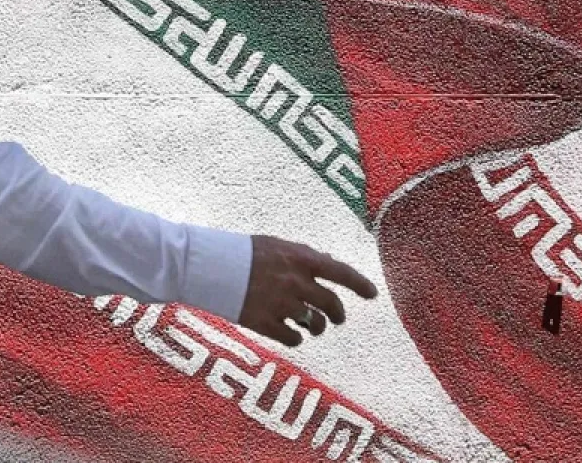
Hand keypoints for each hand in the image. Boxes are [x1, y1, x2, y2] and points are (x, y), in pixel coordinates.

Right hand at [237, 234, 377, 346]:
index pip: (341, 272)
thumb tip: (329, 261)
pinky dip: (297, 337)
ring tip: (312, 327)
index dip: (360, 284)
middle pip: (331, 304)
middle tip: (337, 318)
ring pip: (315, 323)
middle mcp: (295, 282)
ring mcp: (281, 304)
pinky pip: (293, 338)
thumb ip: (304, 254)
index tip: (373, 294)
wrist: (208, 266)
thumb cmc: (242, 251)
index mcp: (299, 259)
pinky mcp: (265, 324)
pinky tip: (293, 334)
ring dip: (318, 327)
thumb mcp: (276, 244)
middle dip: (338, 314)